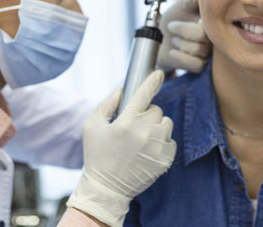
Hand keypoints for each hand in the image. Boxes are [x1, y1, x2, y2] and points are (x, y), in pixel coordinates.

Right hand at [66, 71, 175, 226]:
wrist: (107, 189)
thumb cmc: (96, 155)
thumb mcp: (91, 126)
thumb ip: (107, 104)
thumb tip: (122, 89)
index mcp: (125, 122)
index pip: (143, 94)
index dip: (152, 81)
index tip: (159, 73)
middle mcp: (144, 133)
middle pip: (156, 109)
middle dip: (146, 114)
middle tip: (133, 127)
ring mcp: (157, 147)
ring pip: (166, 123)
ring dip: (157, 127)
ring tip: (142, 139)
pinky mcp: (166, 160)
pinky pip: (171, 140)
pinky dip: (162, 142)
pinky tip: (148, 151)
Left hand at [156, 0, 210, 73]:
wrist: (159, 41)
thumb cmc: (171, 21)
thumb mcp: (180, 5)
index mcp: (211, 20)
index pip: (214, 19)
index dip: (201, 18)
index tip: (188, 17)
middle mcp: (213, 36)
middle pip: (206, 36)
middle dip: (184, 30)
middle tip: (171, 26)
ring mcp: (207, 52)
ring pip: (201, 50)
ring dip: (182, 44)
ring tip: (173, 39)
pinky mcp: (200, 66)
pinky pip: (197, 64)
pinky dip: (182, 58)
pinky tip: (173, 52)